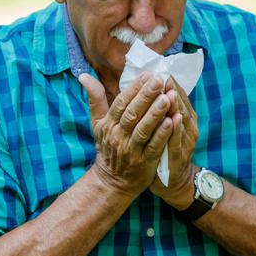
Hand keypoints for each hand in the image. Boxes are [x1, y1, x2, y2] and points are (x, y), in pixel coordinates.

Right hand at [79, 72, 173, 197]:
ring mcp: (131, 150)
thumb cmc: (108, 147)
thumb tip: (84, 75)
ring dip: (156, 113)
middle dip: (146, 96)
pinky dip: (162, 134)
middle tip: (159, 80)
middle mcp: (118, 136)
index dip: (133, 89)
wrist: (112, 181)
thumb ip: (95, 99)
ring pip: (143, 129)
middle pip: (132, 114)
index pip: (120, 103)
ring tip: (167, 97)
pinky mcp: (144, 163)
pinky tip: (172, 121)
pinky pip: (154, 146)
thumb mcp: (98, 123)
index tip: (147, 74)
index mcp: (108, 124)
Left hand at [149, 77, 198, 209]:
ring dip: (176, 108)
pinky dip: (175, 131)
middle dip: (172, 92)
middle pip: (180, 106)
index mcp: (182, 117)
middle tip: (164, 79)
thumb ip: (159, 106)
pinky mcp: (179, 157)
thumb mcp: (164, 126)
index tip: (160, 72)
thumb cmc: (164, 148)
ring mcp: (185, 142)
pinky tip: (173, 121)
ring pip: (181, 122)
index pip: (177, 96)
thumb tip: (148, 84)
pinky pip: (177, 142)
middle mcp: (187, 127)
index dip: (170, 85)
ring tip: (169, 95)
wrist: (173, 181)